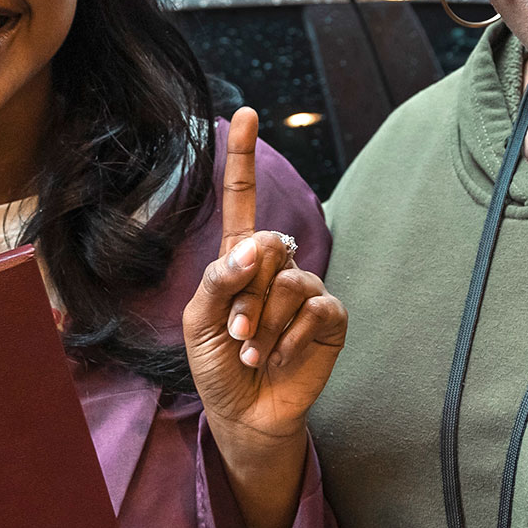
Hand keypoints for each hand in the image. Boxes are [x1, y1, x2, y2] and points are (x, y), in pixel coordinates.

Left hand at [183, 107, 346, 446]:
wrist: (246, 412)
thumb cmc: (217, 365)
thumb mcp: (198, 322)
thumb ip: (218, 280)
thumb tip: (256, 244)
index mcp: (238, 260)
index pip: (243, 200)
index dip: (244, 158)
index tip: (244, 114)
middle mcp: (275, 266)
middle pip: (266, 246)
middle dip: (245, 296)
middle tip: (236, 333)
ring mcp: (305, 288)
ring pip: (289, 280)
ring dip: (264, 322)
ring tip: (253, 351)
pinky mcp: (329, 315)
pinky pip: (315, 306)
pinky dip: (291, 336)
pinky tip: (279, 356)